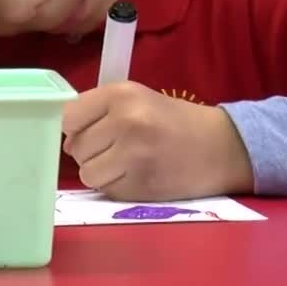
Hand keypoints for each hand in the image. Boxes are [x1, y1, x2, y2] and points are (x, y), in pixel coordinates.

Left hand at [61, 81, 253, 201]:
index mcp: (121, 94)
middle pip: (76, 148)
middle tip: (115, 147)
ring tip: (125, 163)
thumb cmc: (173, 120)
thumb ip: (98, 112)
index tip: (87, 130)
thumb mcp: (137, 99)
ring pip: (87, 173)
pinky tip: (138, 175)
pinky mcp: (141, 185)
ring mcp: (133, 156)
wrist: (220, 146)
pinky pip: (107, 190)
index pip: (68, 116)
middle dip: (90, 151)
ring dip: (101, 172)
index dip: (74, 127)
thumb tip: (66, 141)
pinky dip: (117, 186)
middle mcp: (125, 121)